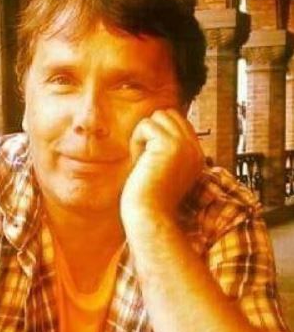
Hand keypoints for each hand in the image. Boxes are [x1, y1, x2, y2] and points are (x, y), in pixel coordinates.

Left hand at [120, 109, 203, 224]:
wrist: (149, 217)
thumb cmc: (148, 198)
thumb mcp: (161, 170)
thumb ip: (164, 149)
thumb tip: (152, 123)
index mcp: (195, 157)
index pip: (178, 123)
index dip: (157, 135)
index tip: (150, 160)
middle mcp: (194, 150)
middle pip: (170, 115)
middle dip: (151, 131)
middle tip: (144, 157)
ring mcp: (185, 146)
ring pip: (159, 116)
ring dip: (143, 135)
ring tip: (142, 159)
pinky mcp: (170, 145)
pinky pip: (146, 124)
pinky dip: (136, 140)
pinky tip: (139, 161)